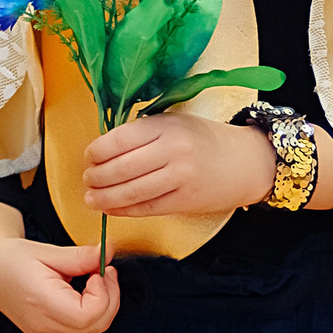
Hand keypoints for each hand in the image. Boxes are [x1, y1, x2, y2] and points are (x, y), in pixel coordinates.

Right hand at [0, 200, 119, 332]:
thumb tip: (107, 253)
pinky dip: (93, 317)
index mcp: (41, 302)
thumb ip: (81, 256)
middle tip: (104, 271)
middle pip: (96, 326)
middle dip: (110, 297)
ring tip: (94, 282)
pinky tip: (86, 296)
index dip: (103, 293)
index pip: (88, 314)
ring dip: (104, 307)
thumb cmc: (14, 258)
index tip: (99, 271)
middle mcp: (43, 326)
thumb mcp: (49, 251)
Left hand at [84, 114, 276, 216]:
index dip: (96, 151)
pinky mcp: (185, 201)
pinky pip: (146, 208)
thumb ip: (143, 132)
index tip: (89, 157)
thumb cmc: (204, 139)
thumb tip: (103, 148)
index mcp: (166, 125)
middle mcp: (173, 150)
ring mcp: (180, 178)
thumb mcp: (175, 122)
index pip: (120, 139)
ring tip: (91, 198)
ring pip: (131, 191)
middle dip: (96, 177)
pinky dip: (124, 210)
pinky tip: (111, 208)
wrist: (245, 162)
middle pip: (121, 168)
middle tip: (86, 180)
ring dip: (104, 197)